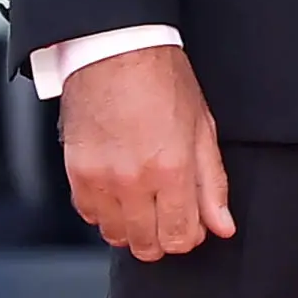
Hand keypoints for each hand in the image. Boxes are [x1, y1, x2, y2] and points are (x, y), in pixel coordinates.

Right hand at [59, 45, 233, 262]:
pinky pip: (90, 216)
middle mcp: (133, 181)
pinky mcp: (76, 174)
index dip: (190, 237)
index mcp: (171, 168)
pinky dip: (106, 213)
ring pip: (116, 236)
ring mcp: (100, 180)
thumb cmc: (162, 80)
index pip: (179, 237)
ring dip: (134, 228)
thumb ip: (212, 184)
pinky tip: (121, 192)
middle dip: (163, 238)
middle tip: (170, 215)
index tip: (192, 225)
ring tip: (146, 201)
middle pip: (146, 245)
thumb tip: (221, 225)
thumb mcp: (203, 128)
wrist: (116, 52)